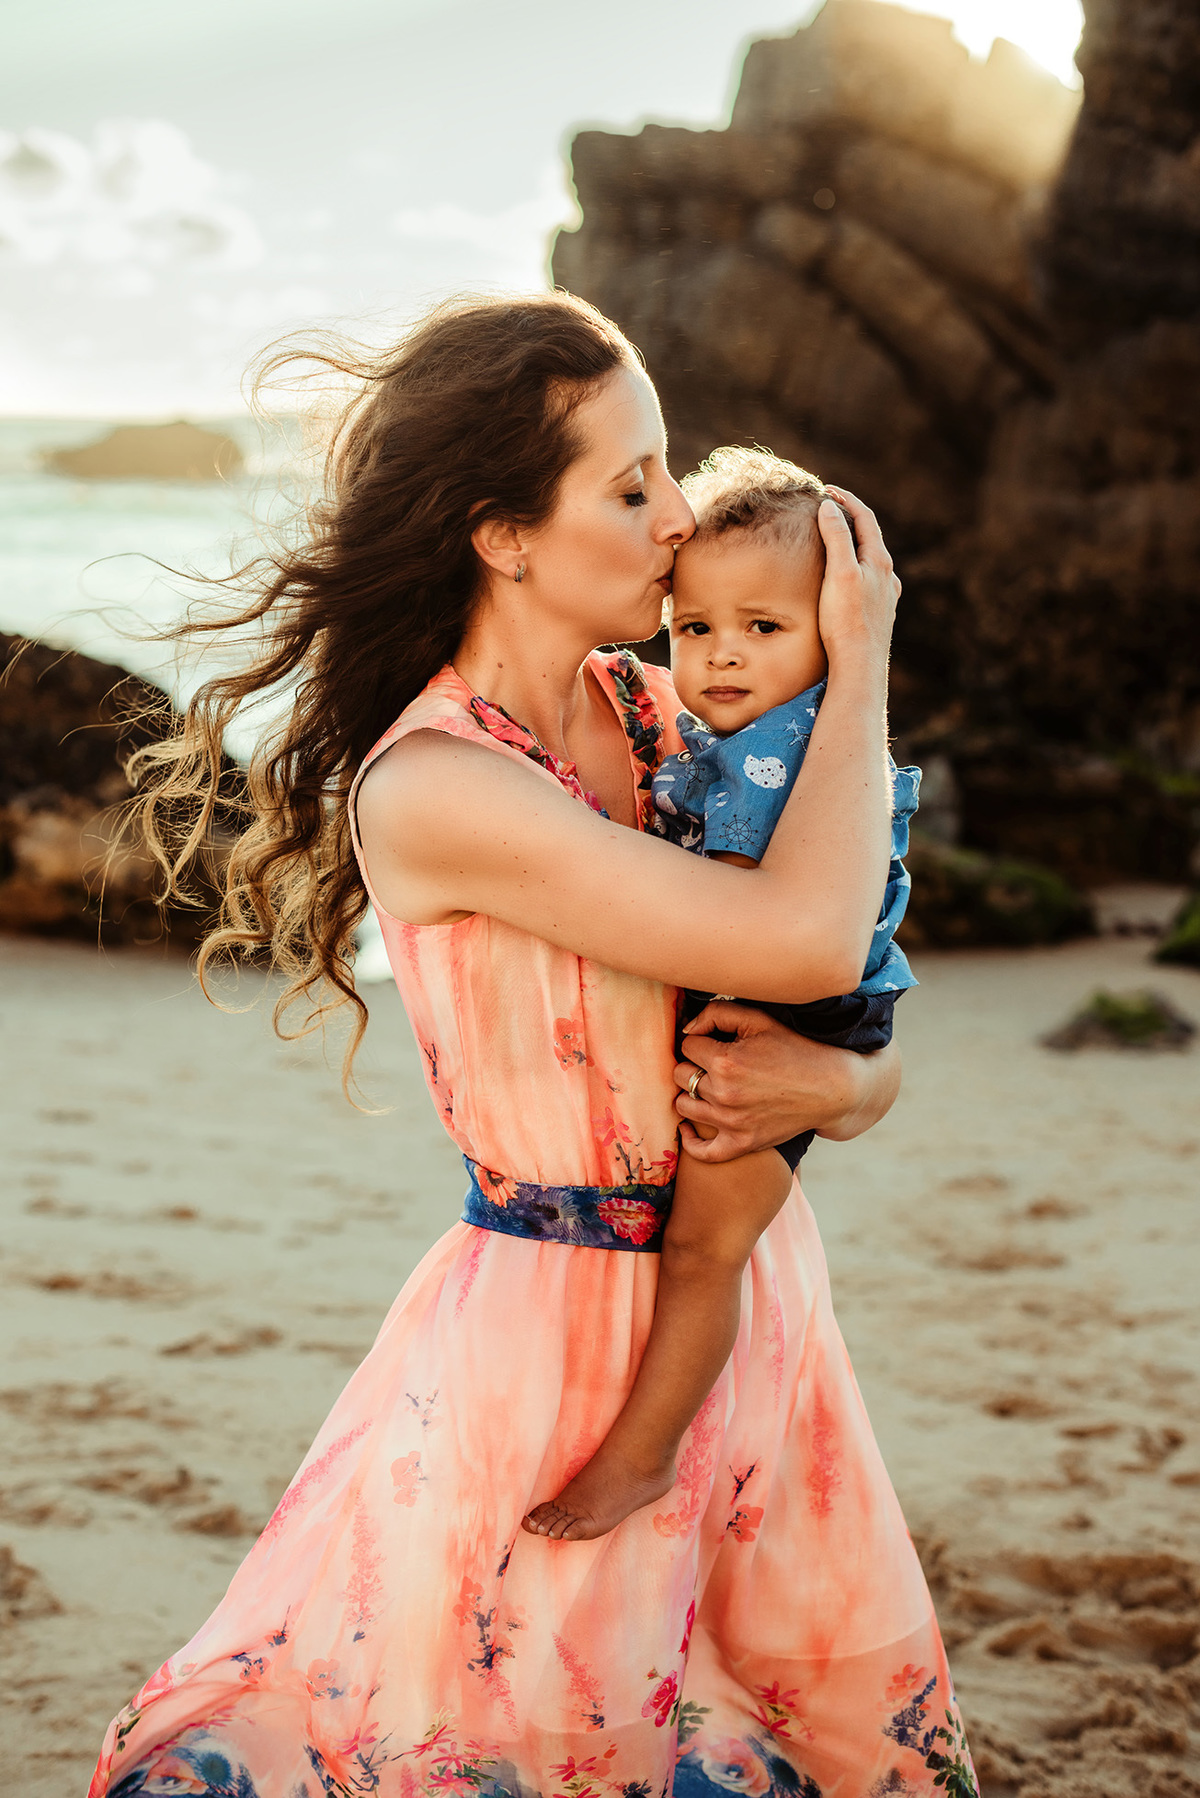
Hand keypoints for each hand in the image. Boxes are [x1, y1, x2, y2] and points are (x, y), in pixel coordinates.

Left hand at [673, 1001, 900, 1162]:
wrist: (831, 1088)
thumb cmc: (795, 1049)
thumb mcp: (759, 1020)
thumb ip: (716, 1013)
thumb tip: (686, 1029)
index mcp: (726, 1061)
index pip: (687, 1046)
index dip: (700, 1040)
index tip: (716, 1041)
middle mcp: (724, 1094)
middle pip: (680, 1075)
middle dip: (692, 1064)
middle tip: (712, 1062)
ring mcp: (732, 1123)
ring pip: (683, 1105)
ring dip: (691, 1093)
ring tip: (708, 1086)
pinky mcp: (742, 1143)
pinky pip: (702, 1151)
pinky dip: (690, 1140)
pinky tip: (689, 1127)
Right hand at [816, 486, 900, 669]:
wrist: (859, 666)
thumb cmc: (846, 620)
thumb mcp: (838, 572)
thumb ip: (836, 537)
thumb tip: (830, 507)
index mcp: (879, 561)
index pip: (865, 518)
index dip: (846, 500)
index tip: (826, 490)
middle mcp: (887, 577)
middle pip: (870, 537)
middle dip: (849, 520)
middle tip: (828, 510)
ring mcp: (885, 596)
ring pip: (870, 561)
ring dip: (853, 545)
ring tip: (835, 541)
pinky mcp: (879, 615)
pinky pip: (869, 582)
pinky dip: (856, 568)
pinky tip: (848, 580)